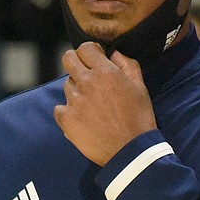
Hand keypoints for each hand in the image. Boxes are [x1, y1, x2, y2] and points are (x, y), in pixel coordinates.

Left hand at [54, 42, 156, 165]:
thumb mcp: (140, 88)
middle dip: (76, 62)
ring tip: (90, 105)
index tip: (95, 60)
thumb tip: (114, 53)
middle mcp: (86, 82)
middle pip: (68, 59)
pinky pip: (59, 108)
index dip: (90, 52)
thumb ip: (128, 65)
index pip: (85, 48)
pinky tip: (80, 119)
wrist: (130, 151)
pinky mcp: (66, 119)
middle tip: (86, 75)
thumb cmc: (139, 119)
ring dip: (76, 90)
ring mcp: (74, 101)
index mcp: (105, 72)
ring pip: (66, 85)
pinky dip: (67, 112)